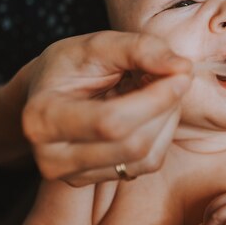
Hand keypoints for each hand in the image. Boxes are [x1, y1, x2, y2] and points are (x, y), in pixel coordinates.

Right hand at [21, 31, 192, 185]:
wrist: (49, 93)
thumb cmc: (71, 66)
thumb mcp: (98, 44)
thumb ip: (139, 49)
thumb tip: (182, 67)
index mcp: (43, 118)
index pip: (110, 122)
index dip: (155, 99)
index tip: (182, 73)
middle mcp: (54, 157)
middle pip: (133, 144)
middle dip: (165, 107)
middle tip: (175, 76)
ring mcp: (75, 175)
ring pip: (145, 156)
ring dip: (167, 119)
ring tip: (160, 89)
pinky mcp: (99, 180)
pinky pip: (149, 163)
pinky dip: (162, 133)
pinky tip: (154, 110)